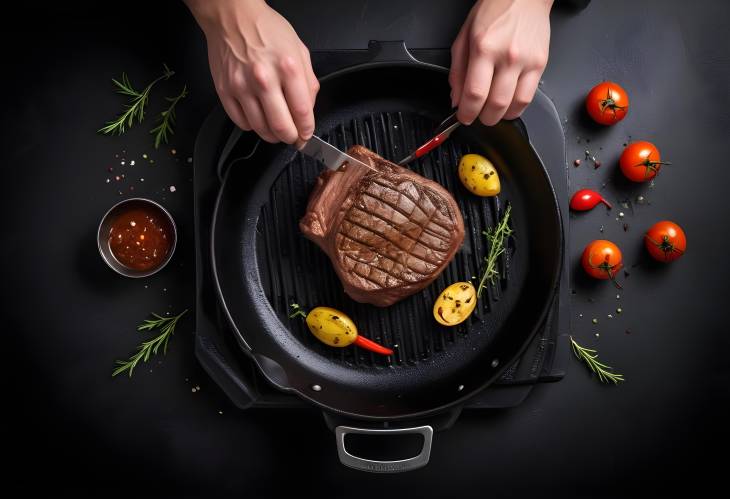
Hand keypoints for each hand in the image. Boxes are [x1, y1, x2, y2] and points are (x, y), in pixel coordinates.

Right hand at [186, 0, 318, 142]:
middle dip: (291, 138)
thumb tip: (308, 110)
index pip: (302, 112)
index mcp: (288, 67)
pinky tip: (258, 117)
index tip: (306, 134)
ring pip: (260, 129)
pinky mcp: (225, 91)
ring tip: (276, 130)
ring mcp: (242, 86)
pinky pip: (241, 122)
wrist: (232, 17)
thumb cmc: (266, 30)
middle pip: (281, 126)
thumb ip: (308, 82)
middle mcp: (264, 78)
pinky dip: (252, 126)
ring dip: (272, 135)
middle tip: (293, 137)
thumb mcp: (299, 50)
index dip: (307, 130)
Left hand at [450, 0, 552, 125]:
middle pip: (495, 104)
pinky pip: (529, 97)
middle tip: (477, 116)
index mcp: (484, 48)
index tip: (464, 117)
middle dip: (483, 118)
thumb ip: (457, 71)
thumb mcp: (464, 36)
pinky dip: (516, 108)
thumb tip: (456, 99)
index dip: (467, 113)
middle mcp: (507, 56)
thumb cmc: (494, 11)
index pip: (475, 93)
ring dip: (500, 116)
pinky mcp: (540, 64)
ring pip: (514, 105)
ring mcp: (526, 61)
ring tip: (492, 112)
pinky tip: (508, 105)